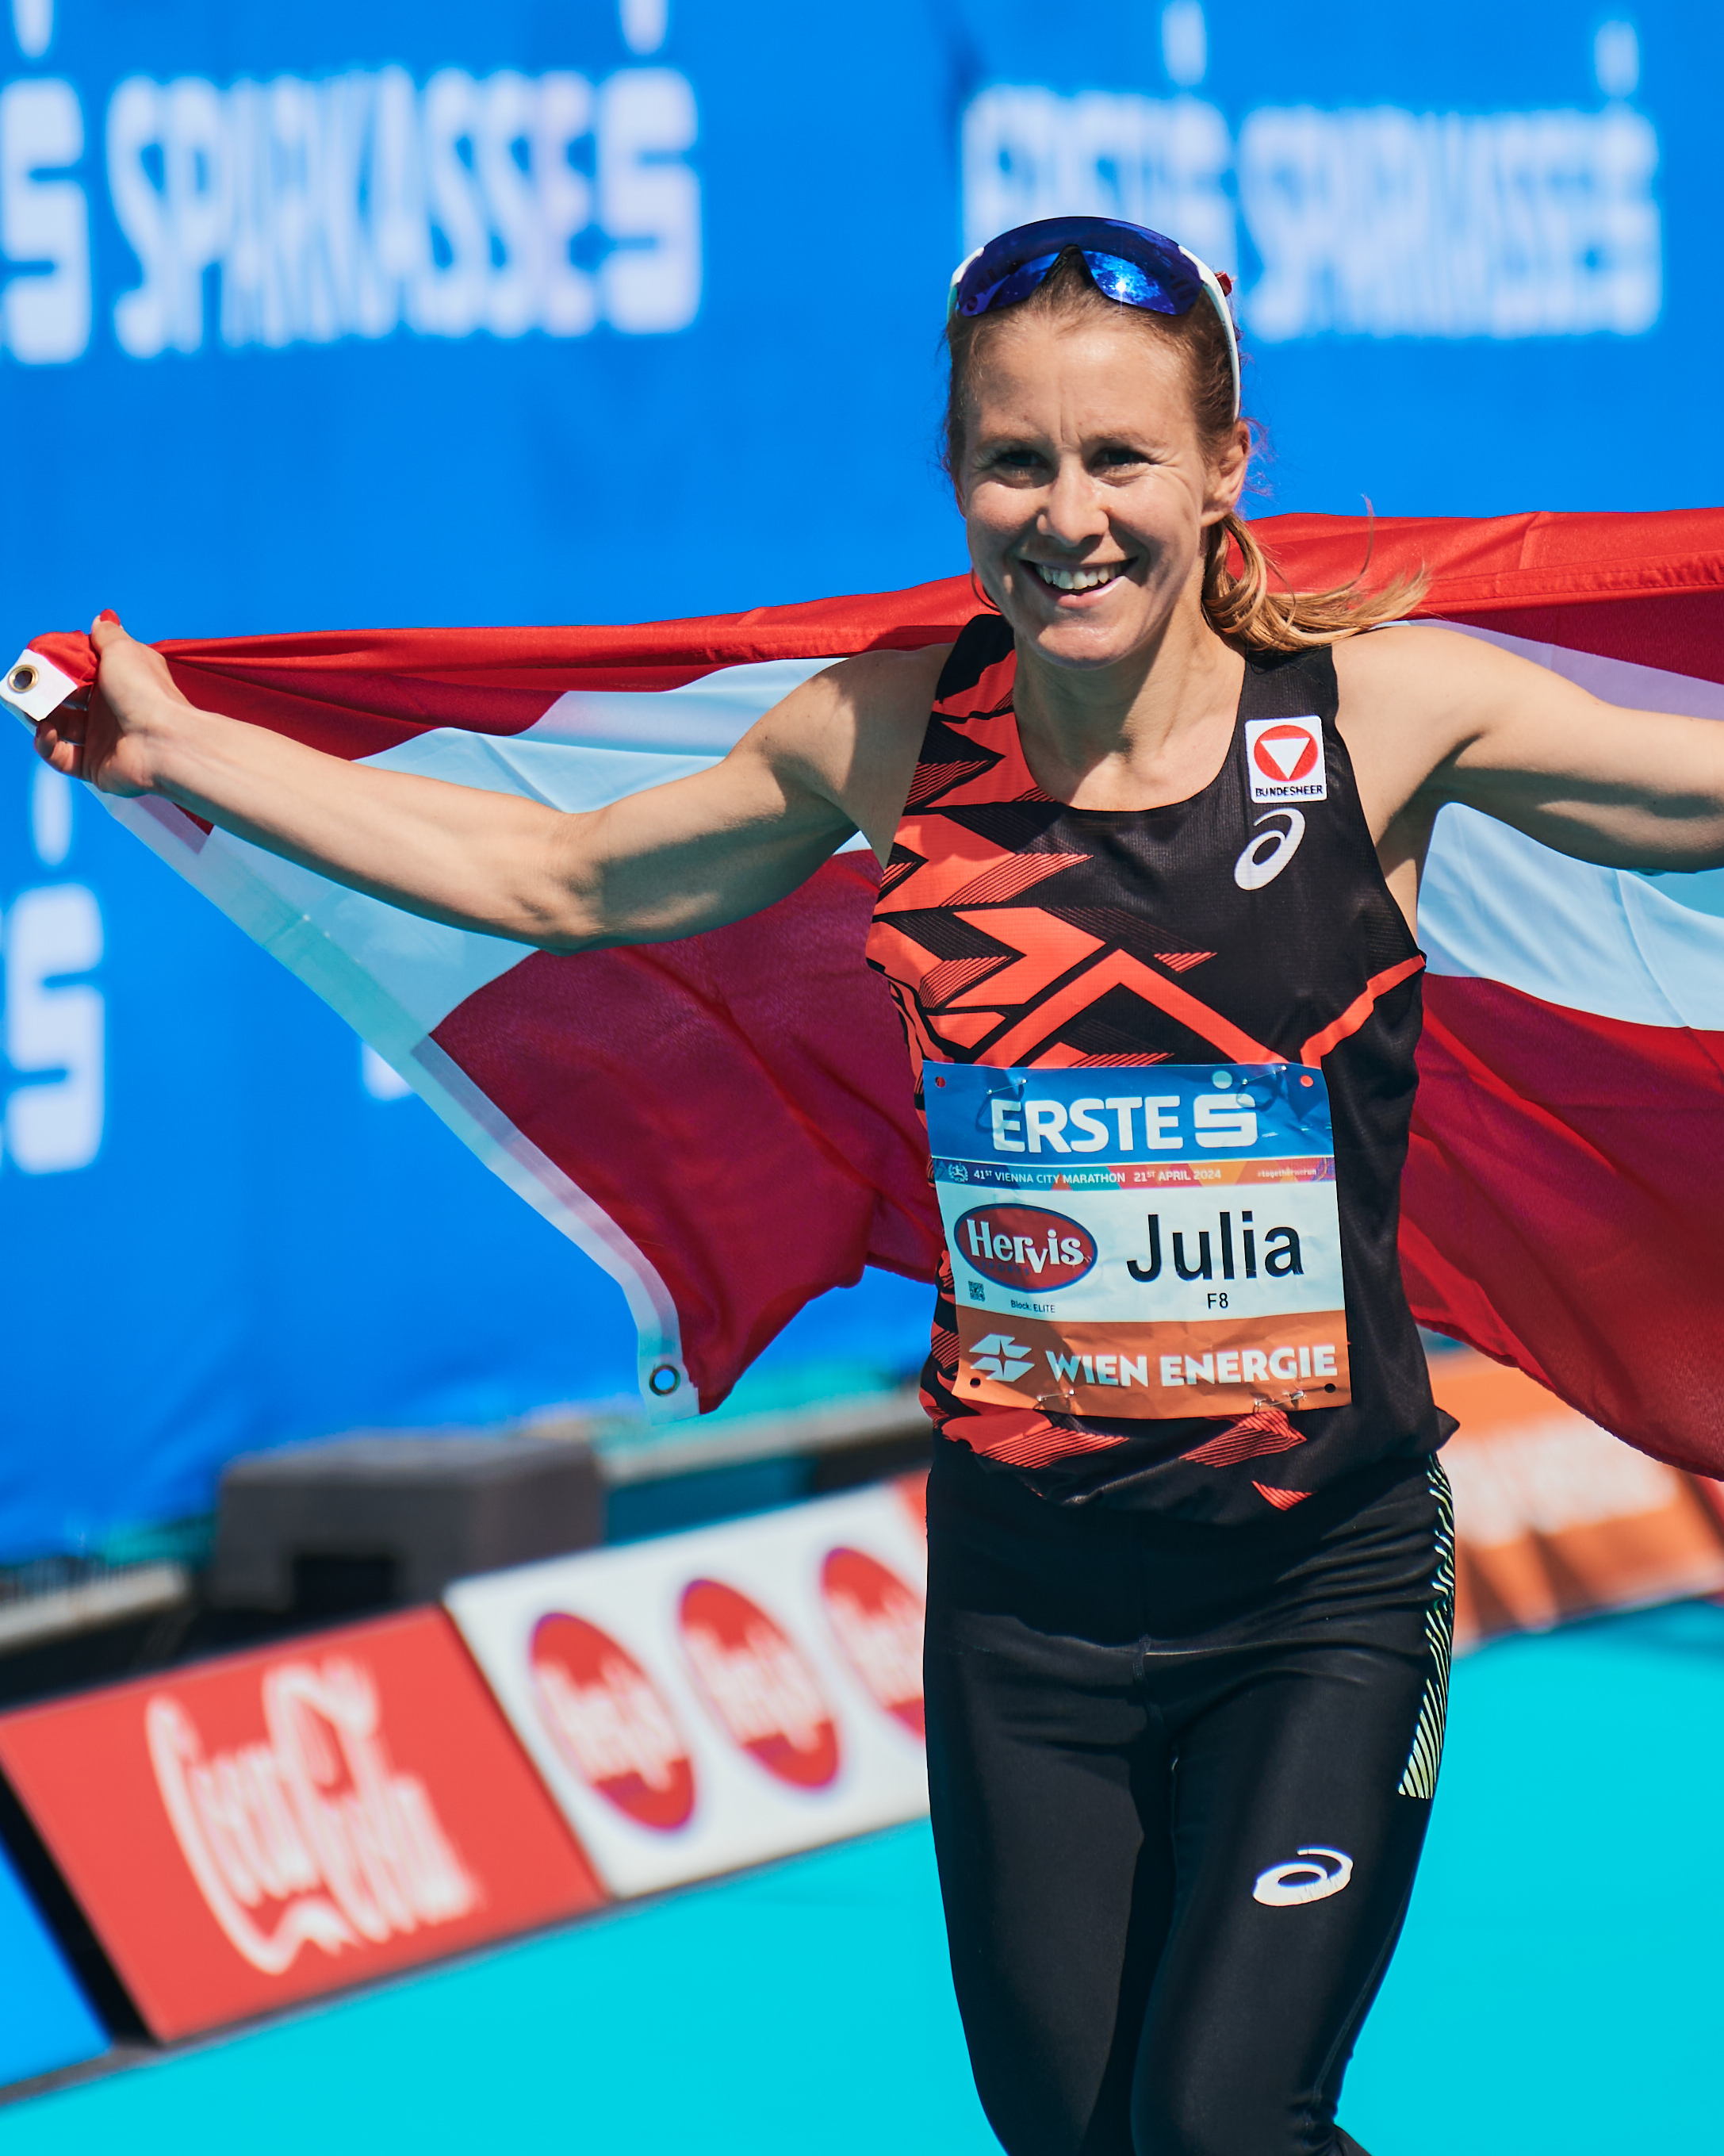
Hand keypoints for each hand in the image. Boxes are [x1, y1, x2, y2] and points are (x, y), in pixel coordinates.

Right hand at [33, 614, 194, 796]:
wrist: (165, 742)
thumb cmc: (147, 693)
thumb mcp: (123, 650)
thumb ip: (107, 635)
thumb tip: (102, 619)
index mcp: (119, 682)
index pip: (81, 672)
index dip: (60, 666)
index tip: (42, 659)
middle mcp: (111, 711)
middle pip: (67, 699)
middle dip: (45, 691)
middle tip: (30, 685)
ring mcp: (102, 739)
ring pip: (60, 726)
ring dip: (41, 715)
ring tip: (34, 707)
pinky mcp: (94, 766)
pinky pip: (61, 756)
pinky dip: (47, 744)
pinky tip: (46, 730)